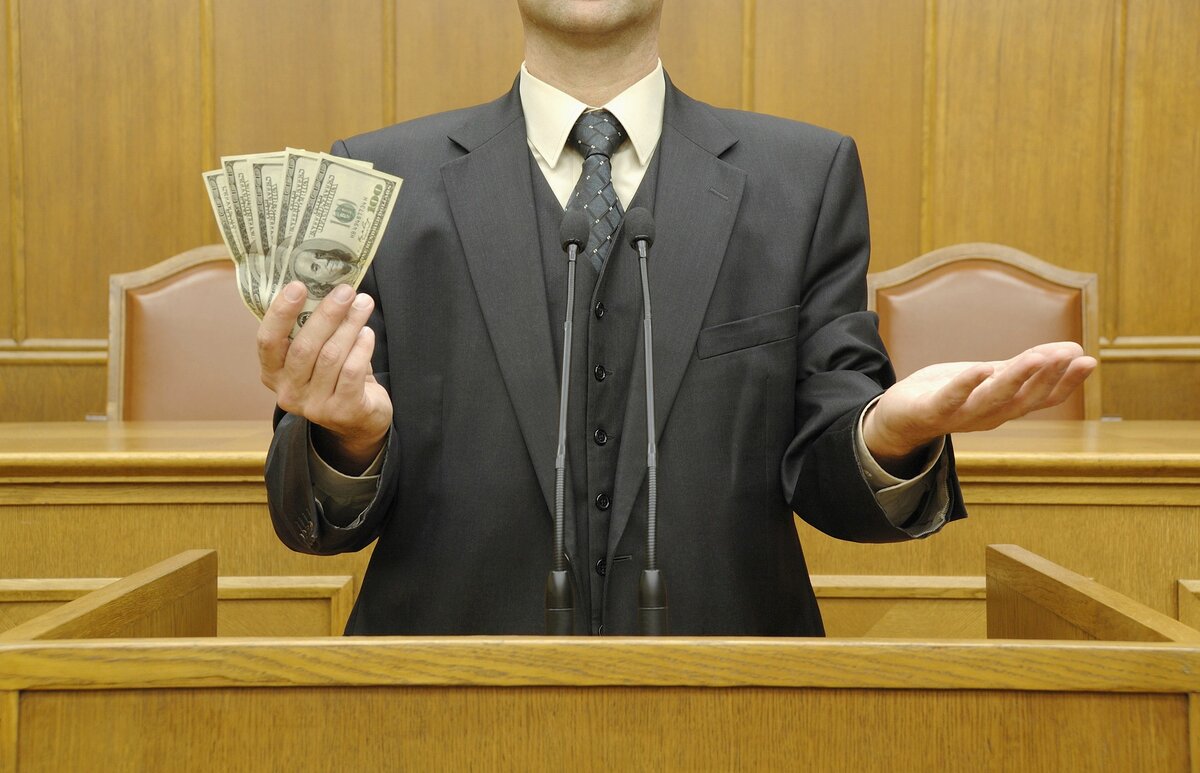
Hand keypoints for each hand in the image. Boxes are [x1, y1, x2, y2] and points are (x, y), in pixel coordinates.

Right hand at [258, 281, 391, 472]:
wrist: (359, 420)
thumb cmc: (334, 376)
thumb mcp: (315, 355)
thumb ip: (311, 328)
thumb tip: (327, 284)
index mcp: (273, 373)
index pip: (267, 341)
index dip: (281, 312)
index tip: (298, 285)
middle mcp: (288, 392)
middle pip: (304, 347)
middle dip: (327, 314)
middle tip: (345, 290)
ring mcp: (314, 406)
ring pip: (331, 357)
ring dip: (350, 325)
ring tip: (363, 304)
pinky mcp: (342, 411)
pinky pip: (351, 371)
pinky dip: (362, 347)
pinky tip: (368, 333)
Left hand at [864, 342, 1096, 463]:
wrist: (899, 416)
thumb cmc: (949, 394)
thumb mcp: (991, 376)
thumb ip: (1025, 366)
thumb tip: (1074, 350)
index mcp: (1005, 408)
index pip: (1043, 398)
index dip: (1067, 382)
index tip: (1089, 360)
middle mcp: (988, 416)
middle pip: (1024, 400)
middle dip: (1048, 377)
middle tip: (1070, 355)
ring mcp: (960, 416)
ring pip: (994, 399)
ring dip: (1017, 378)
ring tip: (1038, 356)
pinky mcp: (931, 411)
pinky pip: (951, 398)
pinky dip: (967, 385)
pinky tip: (982, 367)